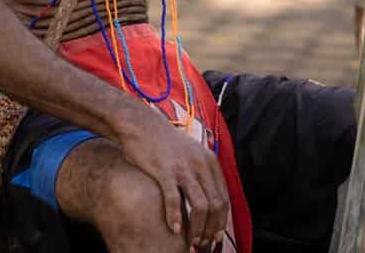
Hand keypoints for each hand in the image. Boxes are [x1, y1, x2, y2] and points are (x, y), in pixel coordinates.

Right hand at [118, 105, 228, 248]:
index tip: (215, 237)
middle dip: (211, 230)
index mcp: (209, 160)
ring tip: (191, 243)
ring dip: (198, 229)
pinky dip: (176, 217)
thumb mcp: (190, 153)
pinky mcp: (164, 170)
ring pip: (200, 206)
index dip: (221, 222)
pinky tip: (174, 229)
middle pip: (216, 204)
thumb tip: (208, 200)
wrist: (140, 124)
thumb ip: (201, 172)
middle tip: (203, 245)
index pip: (224, 197)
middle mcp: (200, 163)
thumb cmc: (163, 143)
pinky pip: (174, 199)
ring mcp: (183, 167)